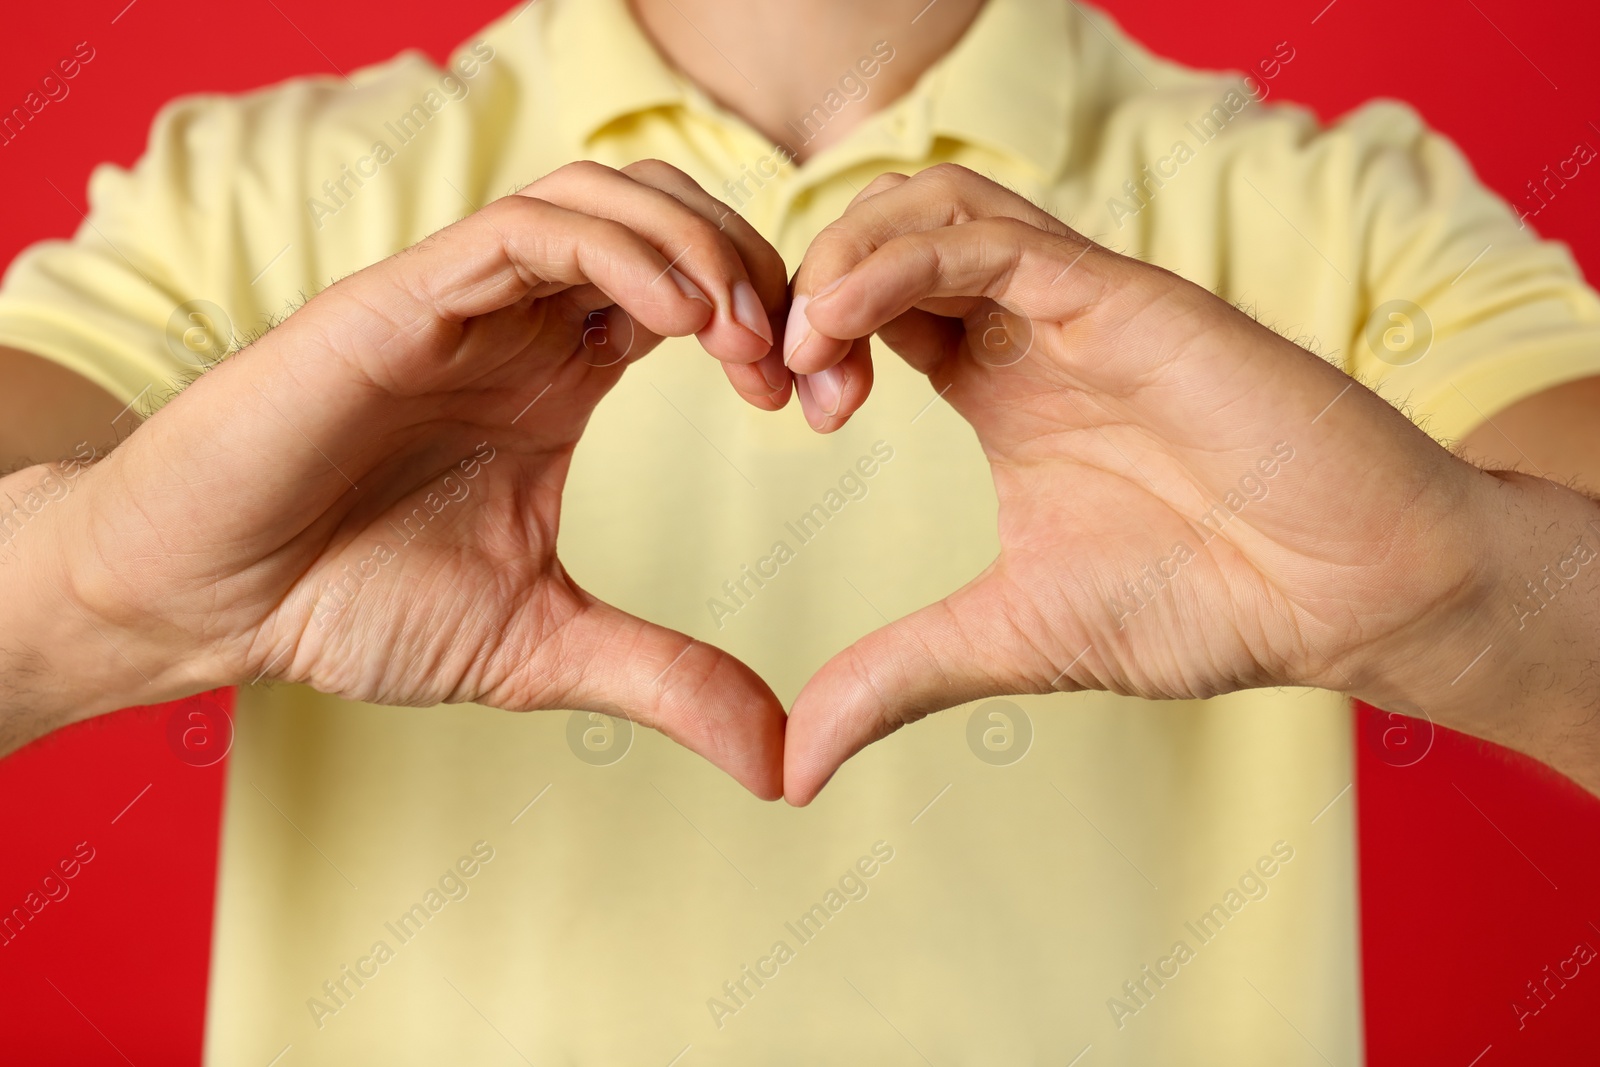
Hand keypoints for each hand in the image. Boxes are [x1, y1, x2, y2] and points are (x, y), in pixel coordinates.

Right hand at [11, 160, 792, 797]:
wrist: (207, 601)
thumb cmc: (350, 601)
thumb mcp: (544, 647)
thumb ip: (666, 680)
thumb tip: (782, 763)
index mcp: (566, 373)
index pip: (703, 292)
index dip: (783, 326)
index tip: (830, 407)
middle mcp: (525, 320)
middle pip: (674, 218)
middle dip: (764, 271)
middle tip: (809, 370)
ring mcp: (465, 300)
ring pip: (608, 199)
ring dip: (701, 249)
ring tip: (748, 340)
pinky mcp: (401, 298)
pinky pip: (527, 231)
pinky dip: (617, 253)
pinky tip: (678, 318)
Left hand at [778, 164, 1596, 803]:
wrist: (1351, 595)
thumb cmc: (1209, 600)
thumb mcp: (1010, 637)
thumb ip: (895, 679)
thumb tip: (790, 766)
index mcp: (998, 381)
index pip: (872, 306)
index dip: (806, 334)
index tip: (781, 409)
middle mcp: (1031, 326)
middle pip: (886, 233)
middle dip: (805, 285)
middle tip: (772, 371)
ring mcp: (1079, 303)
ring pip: (932, 206)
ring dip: (840, 256)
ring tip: (802, 344)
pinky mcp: (1126, 296)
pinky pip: (991, 236)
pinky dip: (898, 259)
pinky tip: (842, 321)